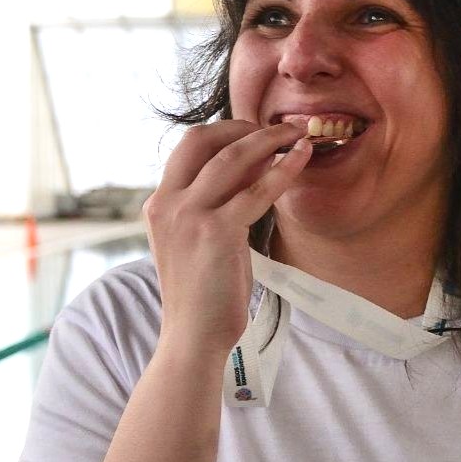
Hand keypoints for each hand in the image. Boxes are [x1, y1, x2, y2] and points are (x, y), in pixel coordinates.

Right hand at [142, 119, 310, 355]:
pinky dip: (284, 170)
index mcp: (159, 204)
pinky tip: (301, 158)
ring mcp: (189, 216)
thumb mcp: (198, 240)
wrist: (193, 335)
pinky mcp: (216, 232)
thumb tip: (252, 167)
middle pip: (203, 140)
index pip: (188, 148)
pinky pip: (257, 191)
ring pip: (233, 159)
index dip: (224, 132)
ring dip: (269, 140)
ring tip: (297, 133)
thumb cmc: (203, 293)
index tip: (254, 132)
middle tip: (278, 127)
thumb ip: (215, 203)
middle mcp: (167, 204)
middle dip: (243, 126)